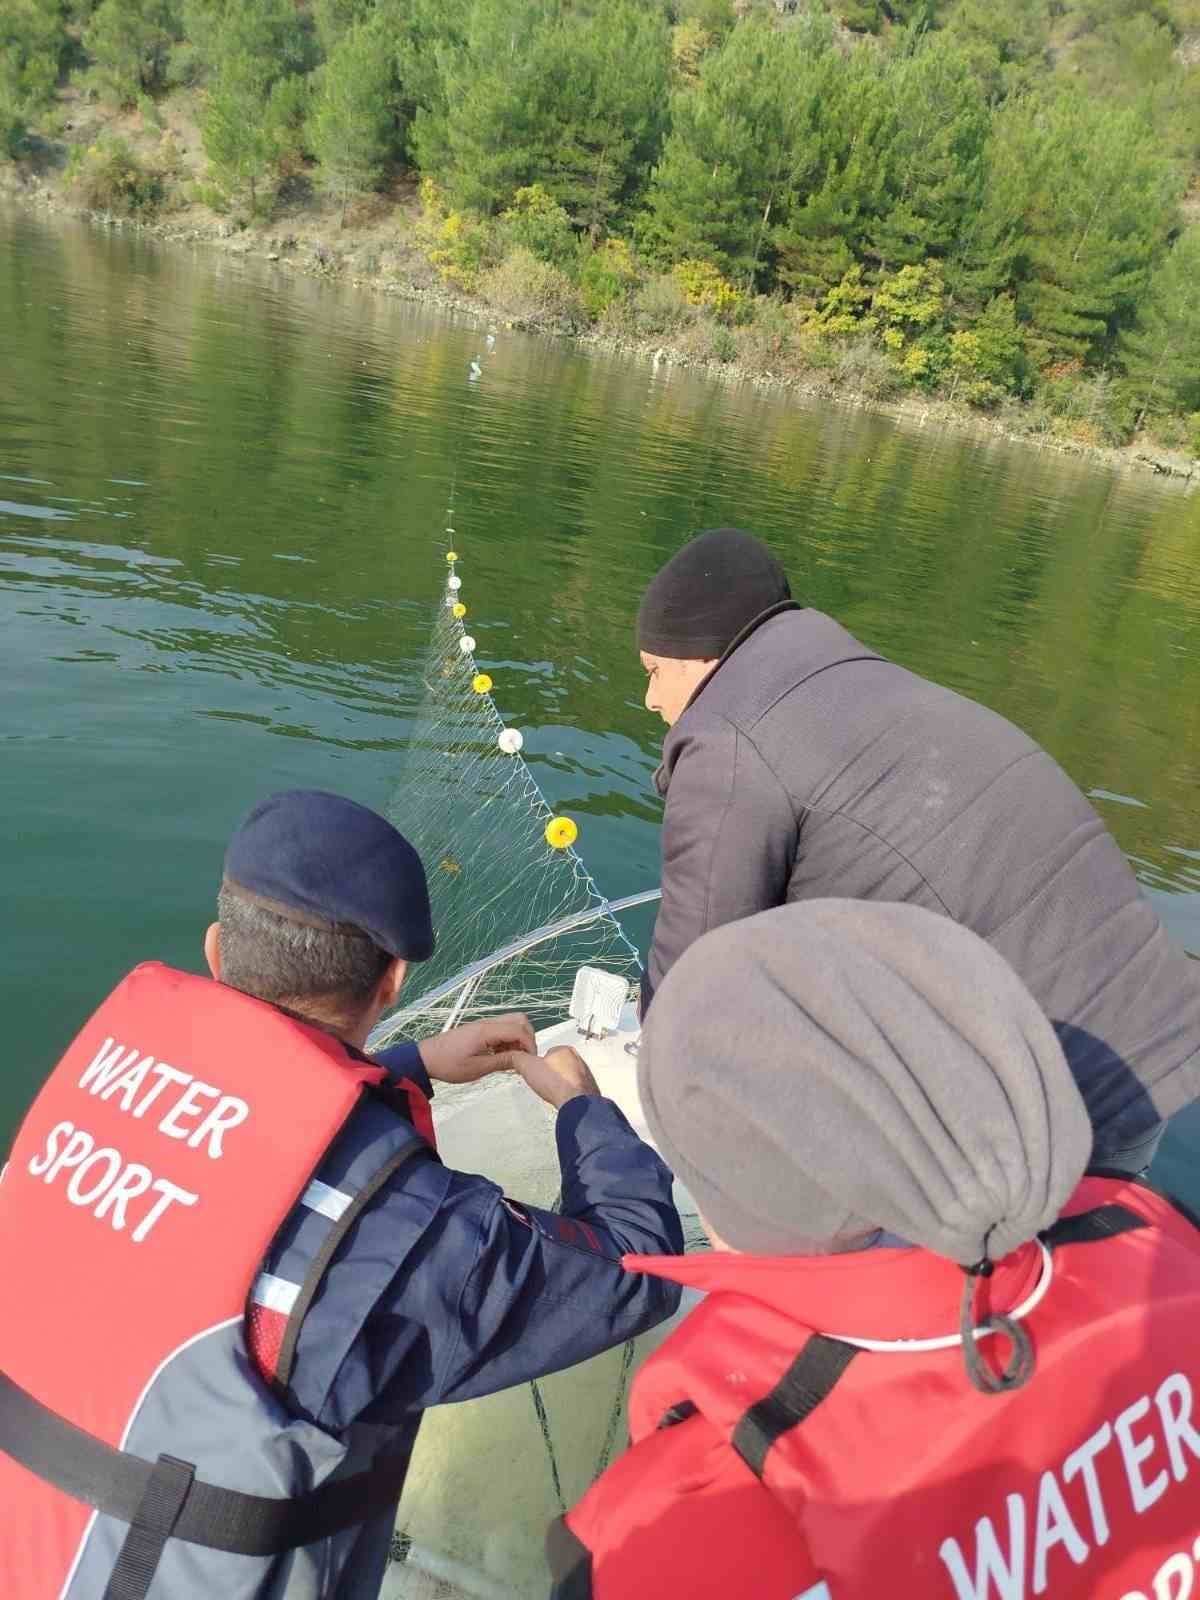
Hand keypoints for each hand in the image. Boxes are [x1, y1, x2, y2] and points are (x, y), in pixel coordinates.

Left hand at [418, 1013, 535, 1084]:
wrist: (426, 1058)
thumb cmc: (448, 1064)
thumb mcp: (477, 1068)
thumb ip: (502, 1062)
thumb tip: (522, 1060)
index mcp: (487, 1031)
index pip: (519, 1029)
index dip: (530, 1044)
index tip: (531, 1060)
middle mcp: (487, 1023)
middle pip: (518, 1020)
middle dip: (527, 1037)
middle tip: (523, 1057)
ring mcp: (483, 1025)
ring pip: (510, 1023)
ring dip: (516, 1039)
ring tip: (510, 1059)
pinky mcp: (479, 1030)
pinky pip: (501, 1029)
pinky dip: (507, 1040)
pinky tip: (500, 1056)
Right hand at [516, 1046, 600, 1110]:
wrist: (577, 1103)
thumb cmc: (558, 1084)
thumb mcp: (528, 1067)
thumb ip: (518, 1058)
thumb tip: (513, 1056)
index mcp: (564, 1050)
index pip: (547, 1052)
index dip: (538, 1063)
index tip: (535, 1070)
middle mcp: (578, 1060)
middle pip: (559, 1064)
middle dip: (551, 1072)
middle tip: (544, 1082)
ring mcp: (585, 1074)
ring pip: (568, 1076)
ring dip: (560, 1083)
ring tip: (553, 1091)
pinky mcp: (589, 1088)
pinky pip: (576, 1088)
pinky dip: (569, 1092)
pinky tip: (563, 1097)